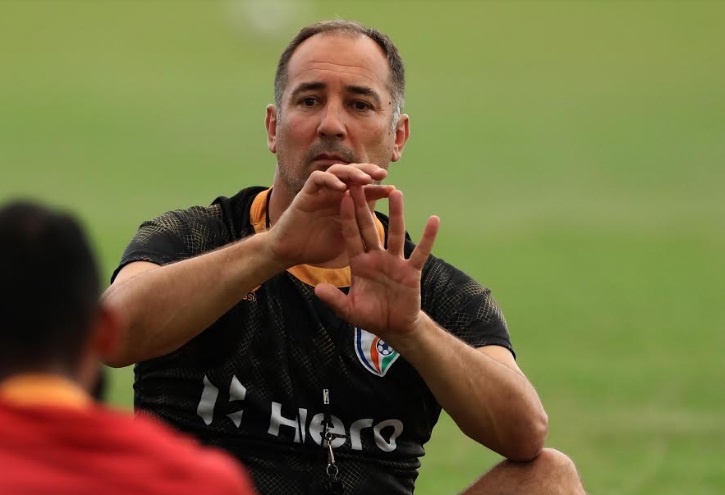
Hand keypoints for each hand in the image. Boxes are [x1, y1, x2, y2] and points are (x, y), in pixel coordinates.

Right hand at [268, 163, 393, 266]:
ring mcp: (319, 192)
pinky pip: (317, 179)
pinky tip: (340, 186)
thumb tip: (384, 235)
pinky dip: (329, 180)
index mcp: (345, 203)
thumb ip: (360, 232)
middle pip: (353, 175)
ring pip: (337, 171)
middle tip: (382, 174)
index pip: (364, 190)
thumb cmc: (317, 248)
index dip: (379, 189)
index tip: (393, 190)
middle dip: (368, 172)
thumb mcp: (345, 241)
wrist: (290, 252)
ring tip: (365, 178)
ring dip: (351, 173)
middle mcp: (333, 194)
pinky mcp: (305, 193)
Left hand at [315, 186, 439, 343]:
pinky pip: (421, 252)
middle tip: (360, 183)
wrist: (394, 328)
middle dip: (364, 207)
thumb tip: (317, 289)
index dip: (346, 218)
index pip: (351, 237)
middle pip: (370, 228)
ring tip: (395, 192)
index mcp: (359, 264)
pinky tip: (434, 220)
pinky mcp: (411, 271)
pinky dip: (428, 237)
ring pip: (395, 234)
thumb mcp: (350, 310)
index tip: (341, 197)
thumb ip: (335, 300)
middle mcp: (376, 258)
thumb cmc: (371, 318)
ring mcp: (395, 263)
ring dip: (396, 214)